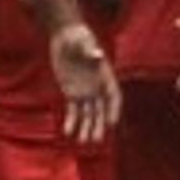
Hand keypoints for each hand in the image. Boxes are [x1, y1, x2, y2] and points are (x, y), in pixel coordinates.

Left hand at [50, 22, 122, 143]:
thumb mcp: (84, 42)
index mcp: (106, 76)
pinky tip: (67, 132)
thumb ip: (90, 50)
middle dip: (98, 125)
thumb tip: (97, 55)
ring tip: (83, 142)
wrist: (66, 38)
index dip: (113, 110)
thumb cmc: (79, 37)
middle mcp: (97, 87)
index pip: (113, 96)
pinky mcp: (72, 93)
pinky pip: (73, 111)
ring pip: (88, 114)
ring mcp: (85, 92)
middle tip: (96, 140)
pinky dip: (71, 121)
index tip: (111, 123)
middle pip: (101, 110)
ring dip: (86, 128)